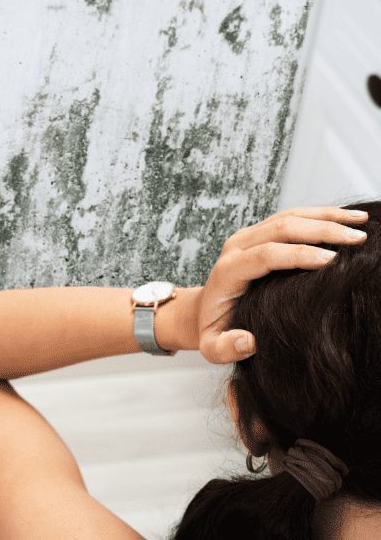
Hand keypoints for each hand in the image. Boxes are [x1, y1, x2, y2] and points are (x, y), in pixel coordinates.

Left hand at [197, 205, 367, 363]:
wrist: (202, 309)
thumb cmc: (212, 329)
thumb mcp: (212, 347)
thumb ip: (226, 348)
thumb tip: (249, 341)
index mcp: (228, 271)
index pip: (265, 255)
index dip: (299, 255)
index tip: (332, 260)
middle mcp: (236, 246)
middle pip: (281, 228)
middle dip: (322, 231)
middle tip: (358, 240)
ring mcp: (247, 236)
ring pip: (288, 216)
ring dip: (326, 216)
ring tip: (362, 222)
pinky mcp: (257, 233)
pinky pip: (290, 216)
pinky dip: (318, 215)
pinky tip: (344, 218)